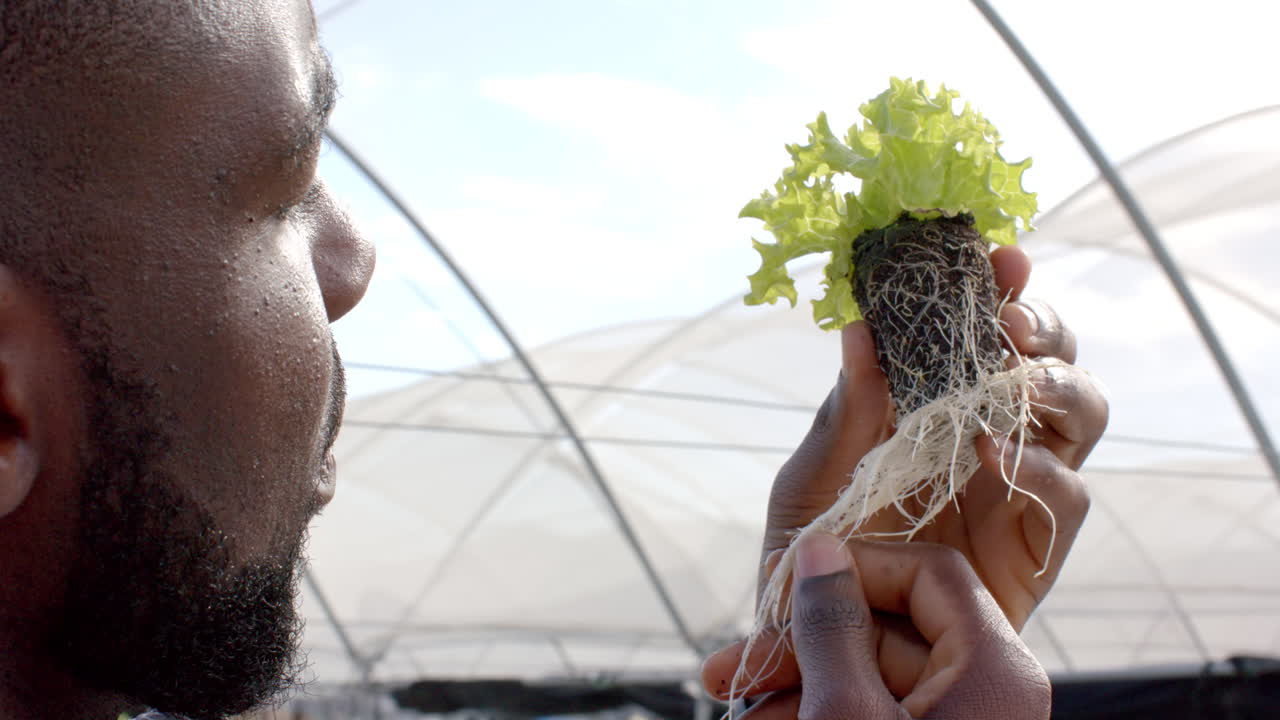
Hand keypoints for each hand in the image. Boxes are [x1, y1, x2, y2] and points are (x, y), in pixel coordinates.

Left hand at [702, 247, 1105, 700]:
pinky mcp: (1038, 546)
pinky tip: (995, 455)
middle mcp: (993, 434)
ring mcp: (1022, 487)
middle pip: (1053, 359)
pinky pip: (1069, 495)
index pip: (989, 331)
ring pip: (1082, 411)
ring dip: (1054, 384)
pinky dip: (1042, 467)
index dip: (1003, 289)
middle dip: (1043, 326)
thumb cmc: (817, 552)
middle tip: (1006, 319)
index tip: (996, 254)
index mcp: (940, 404)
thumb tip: (856, 326)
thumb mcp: (814, 477)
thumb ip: (845, 411)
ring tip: (1008, 378)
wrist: (825, 641)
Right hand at [735, 533, 1049, 719]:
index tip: (797, 578)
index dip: (856, 565)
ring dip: (807, 676)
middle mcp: (996, 689)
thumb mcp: (844, 709)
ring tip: (742, 699)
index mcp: (998, 669)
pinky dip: (829, 705)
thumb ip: (829, 622)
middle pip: (898, 623)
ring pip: (880, 669)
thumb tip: (817, 549)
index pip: (931, 568)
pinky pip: (884, 704)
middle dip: (811, 636)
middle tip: (740, 659)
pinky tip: (771, 715)